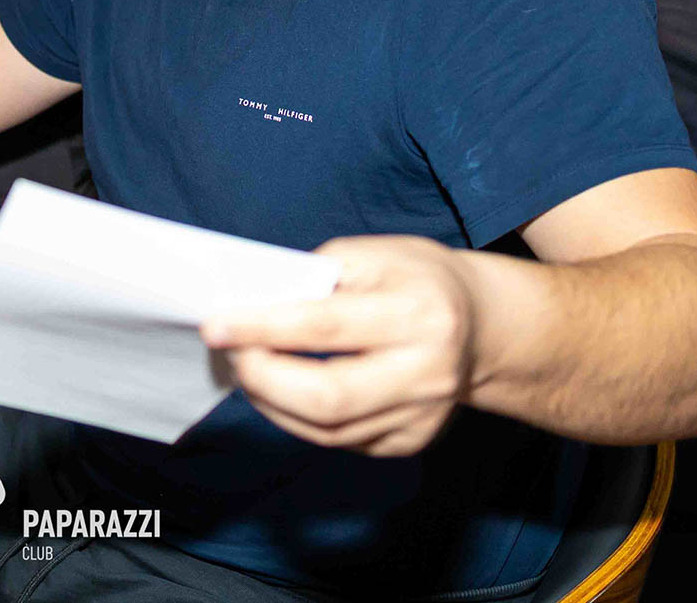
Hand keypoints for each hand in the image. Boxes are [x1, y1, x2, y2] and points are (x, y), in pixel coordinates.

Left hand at [202, 235, 478, 456]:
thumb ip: (315, 277)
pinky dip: (297, 417)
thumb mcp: (373, 255)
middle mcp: (426, 373)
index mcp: (418, 314)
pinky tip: (281, 389)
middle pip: (327, 397)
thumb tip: (253, 306)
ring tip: (248, 367)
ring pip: (327, 429)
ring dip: (271, 401)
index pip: (325, 327)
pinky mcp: (410, 441)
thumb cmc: (416, 278)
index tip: (214, 325)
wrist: (481, 324)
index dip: (262, 328)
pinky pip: (339, 440)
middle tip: (229, 353)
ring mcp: (421, 416)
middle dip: (262, 377)